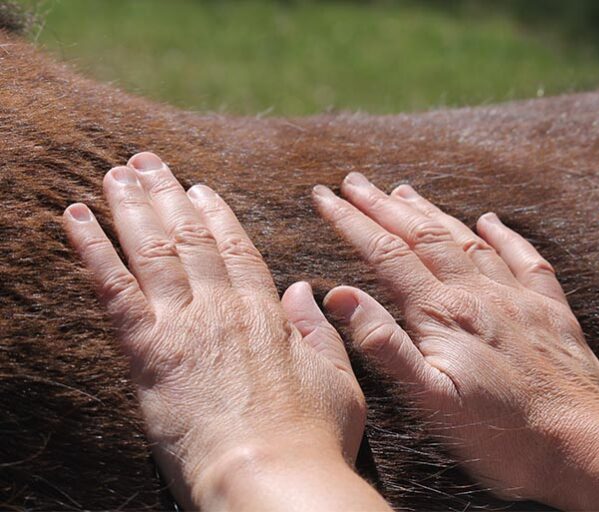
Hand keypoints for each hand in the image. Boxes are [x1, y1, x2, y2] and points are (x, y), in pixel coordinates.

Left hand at [62, 153, 385, 510]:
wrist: (270, 476)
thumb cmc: (311, 439)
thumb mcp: (338, 381)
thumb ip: (320, 332)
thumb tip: (302, 290)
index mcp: (266, 315)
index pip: (236, 250)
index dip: (215, 216)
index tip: (200, 189)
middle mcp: (223, 308)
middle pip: (190, 239)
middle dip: (167, 196)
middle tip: (147, 162)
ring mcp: (184, 326)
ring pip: (154, 251)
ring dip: (132, 207)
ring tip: (116, 173)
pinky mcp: (148, 353)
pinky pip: (113, 289)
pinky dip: (91, 249)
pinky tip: (75, 218)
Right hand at [312, 173, 598, 504]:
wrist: (588, 446)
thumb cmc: (505, 437)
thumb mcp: (432, 402)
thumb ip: (386, 346)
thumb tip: (342, 296)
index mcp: (443, 315)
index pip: (386, 254)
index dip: (351, 222)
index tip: (324, 198)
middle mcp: (479, 294)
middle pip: (421, 235)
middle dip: (381, 205)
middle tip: (353, 181)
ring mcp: (518, 299)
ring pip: (465, 239)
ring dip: (429, 211)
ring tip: (402, 190)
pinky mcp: (551, 312)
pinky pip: (524, 258)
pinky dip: (503, 235)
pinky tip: (489, 220)